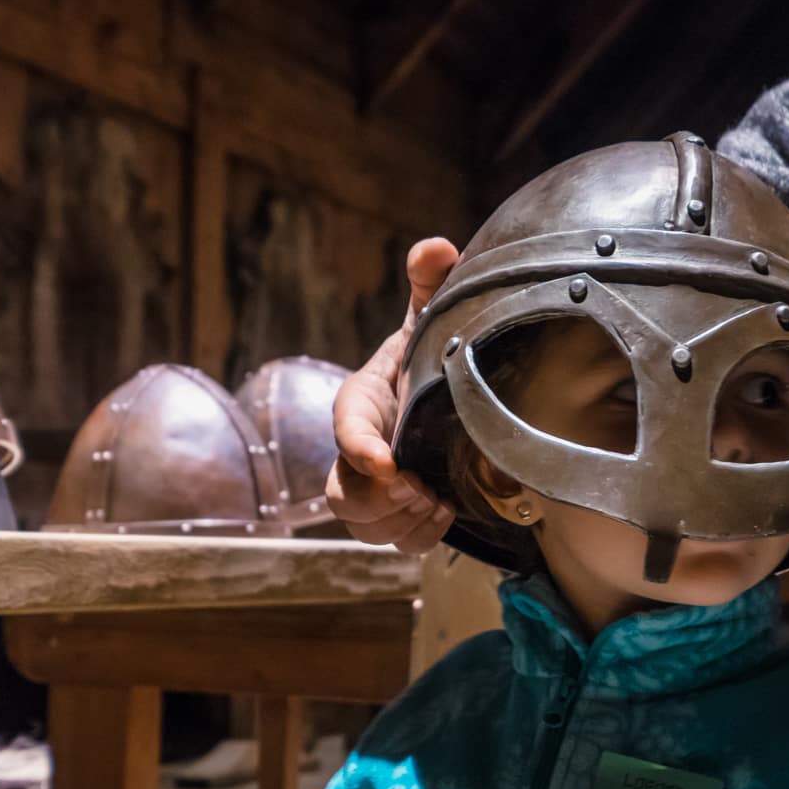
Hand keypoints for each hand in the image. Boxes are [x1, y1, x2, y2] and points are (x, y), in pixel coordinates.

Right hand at [326, 237, 459, 551]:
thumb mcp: (429, 318)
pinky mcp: (395, 513)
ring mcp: (372, 487)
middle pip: (343, 496)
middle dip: (382, 501)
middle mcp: (357, 450)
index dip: (359, 450)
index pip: (345, 429)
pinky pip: (395, 542)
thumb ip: (429, 282)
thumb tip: (436, 246)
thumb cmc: (429, 355)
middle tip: (422, 486)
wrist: (439, 394)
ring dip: (402, 521)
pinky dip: (418, 535)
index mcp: (360, 402)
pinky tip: (445, 511)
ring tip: (436, 497)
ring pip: (365, 526)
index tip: (389, 462)